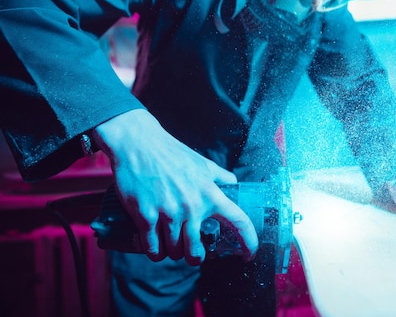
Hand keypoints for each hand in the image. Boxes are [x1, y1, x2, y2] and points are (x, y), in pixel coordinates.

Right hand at [93, 109, 258, 264]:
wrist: (139, 145)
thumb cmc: (172, 154)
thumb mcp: (203, 164)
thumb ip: (220, 177)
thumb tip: (234, 184)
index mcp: (210, 194)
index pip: (238, 221)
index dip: (249, 241)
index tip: (250, 254)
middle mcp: (192, 206)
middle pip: (196, 252)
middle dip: (194, 257)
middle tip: (191, 251)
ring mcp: (168, 213)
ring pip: (174, 252)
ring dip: (172, 252)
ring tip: (170, 243)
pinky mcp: (145, 216)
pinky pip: (153, 248)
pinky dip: (154, 252)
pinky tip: (155, 246)